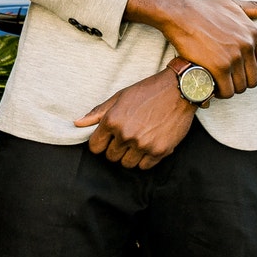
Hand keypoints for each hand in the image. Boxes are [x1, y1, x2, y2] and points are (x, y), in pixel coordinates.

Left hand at [74, 71, 195, 168]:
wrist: (179, 89)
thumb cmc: (148, 91)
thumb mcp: (120, 97)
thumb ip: (98, 112)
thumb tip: (77, 123)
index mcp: (112, 121)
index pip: (95, 147)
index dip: (100, 144)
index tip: (108, 139)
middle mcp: (126, 135)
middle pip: (111, 157)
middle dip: (116, 149)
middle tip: (128, 136)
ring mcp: (143, 144)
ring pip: (127, 164)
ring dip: (131, 155)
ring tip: (139, 140)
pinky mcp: (159, 151)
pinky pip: (144, 166)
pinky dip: (146, 158)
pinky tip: (150, 144)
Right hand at [125, 0, 256, 98]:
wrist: (181, 13)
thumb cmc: (205, 9)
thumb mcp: (234, 5)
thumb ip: (255, 7)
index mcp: (254, 33)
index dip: (252, 70)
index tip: (239, 70)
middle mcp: (247, 45)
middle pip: (254, 79)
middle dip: (241, 82)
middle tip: (226, 79)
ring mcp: (234, 57)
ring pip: (241, 87)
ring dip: (230, 89)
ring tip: (218, 84)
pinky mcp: (219, 67)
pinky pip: (227, 91)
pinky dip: (220, 93)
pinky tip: (211, 86)